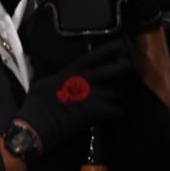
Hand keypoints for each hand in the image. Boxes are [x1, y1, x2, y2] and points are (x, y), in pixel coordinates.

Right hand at [16, 36, 140, 154]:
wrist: (39, 124)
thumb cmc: (37, 103)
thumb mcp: (43, 82)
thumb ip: (55, 76)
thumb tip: (56, 76)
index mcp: (74, 69)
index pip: (98, 54)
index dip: (112, 49)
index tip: (121, 46)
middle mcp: (88, 79)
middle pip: (116, 69)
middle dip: (126, 68)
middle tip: (132, 71)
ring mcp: (94, 95)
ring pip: (118, 93)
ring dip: (121, 98)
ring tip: (123, 101)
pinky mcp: (98, 112)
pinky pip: (117, 111)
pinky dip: (120, 113)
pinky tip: (120, 115)